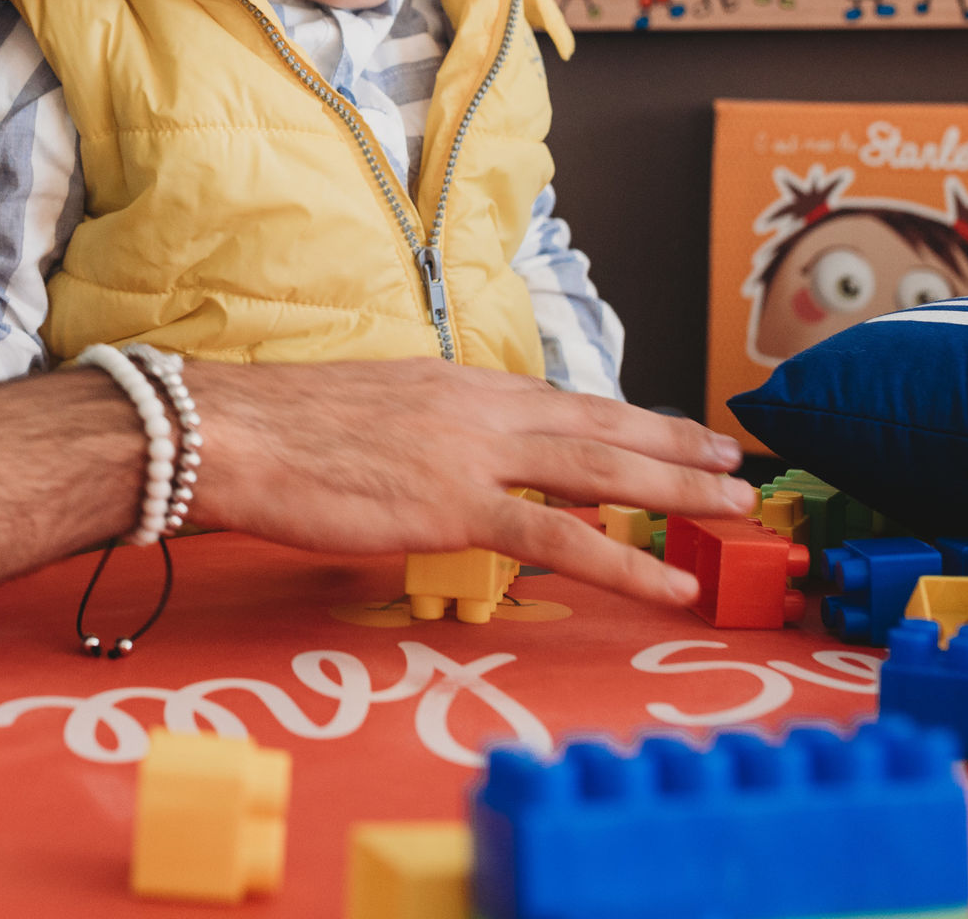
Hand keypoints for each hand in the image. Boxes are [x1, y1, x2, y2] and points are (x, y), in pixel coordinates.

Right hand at [188, 359, 755, 609]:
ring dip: (677, 490)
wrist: (230, 431)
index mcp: (459, 383)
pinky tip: (671, 584)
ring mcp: (473, 454)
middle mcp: (481, 408)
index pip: (564, 402)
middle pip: (602, 427)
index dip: (629, 418)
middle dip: (677, 445)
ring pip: (602, 471)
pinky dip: (626, 562)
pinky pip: (561, 540)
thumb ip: (423, 432)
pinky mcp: (456, 506)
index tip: (677, 430)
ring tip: (735, 509)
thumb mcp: (370, 411)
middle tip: (737, 463)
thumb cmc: (278, 430)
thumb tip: (443, 462)